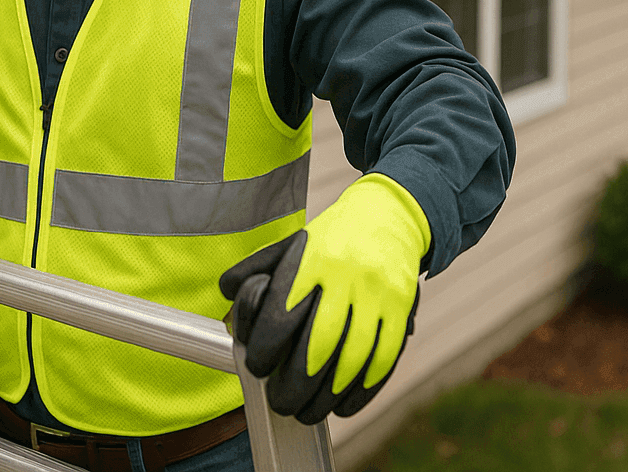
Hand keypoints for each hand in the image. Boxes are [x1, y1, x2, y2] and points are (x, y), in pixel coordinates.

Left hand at [220, 173, 430, 423]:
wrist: (389, 215)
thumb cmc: (330, 239)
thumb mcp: (290, 244)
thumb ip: (254, 269)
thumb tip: (226, 295)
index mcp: (310, 261)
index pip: (280, 317)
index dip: (265, 352)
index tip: (258, 367)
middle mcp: (345, 276)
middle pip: (316, 348)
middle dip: (294, 387)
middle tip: (281, 403)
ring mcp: (378, 294)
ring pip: (351, 360)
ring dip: (327, 397)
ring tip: (309, 412)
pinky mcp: (401, 308)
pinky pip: (383, 359)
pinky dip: (363, 391)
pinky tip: (345, 406)